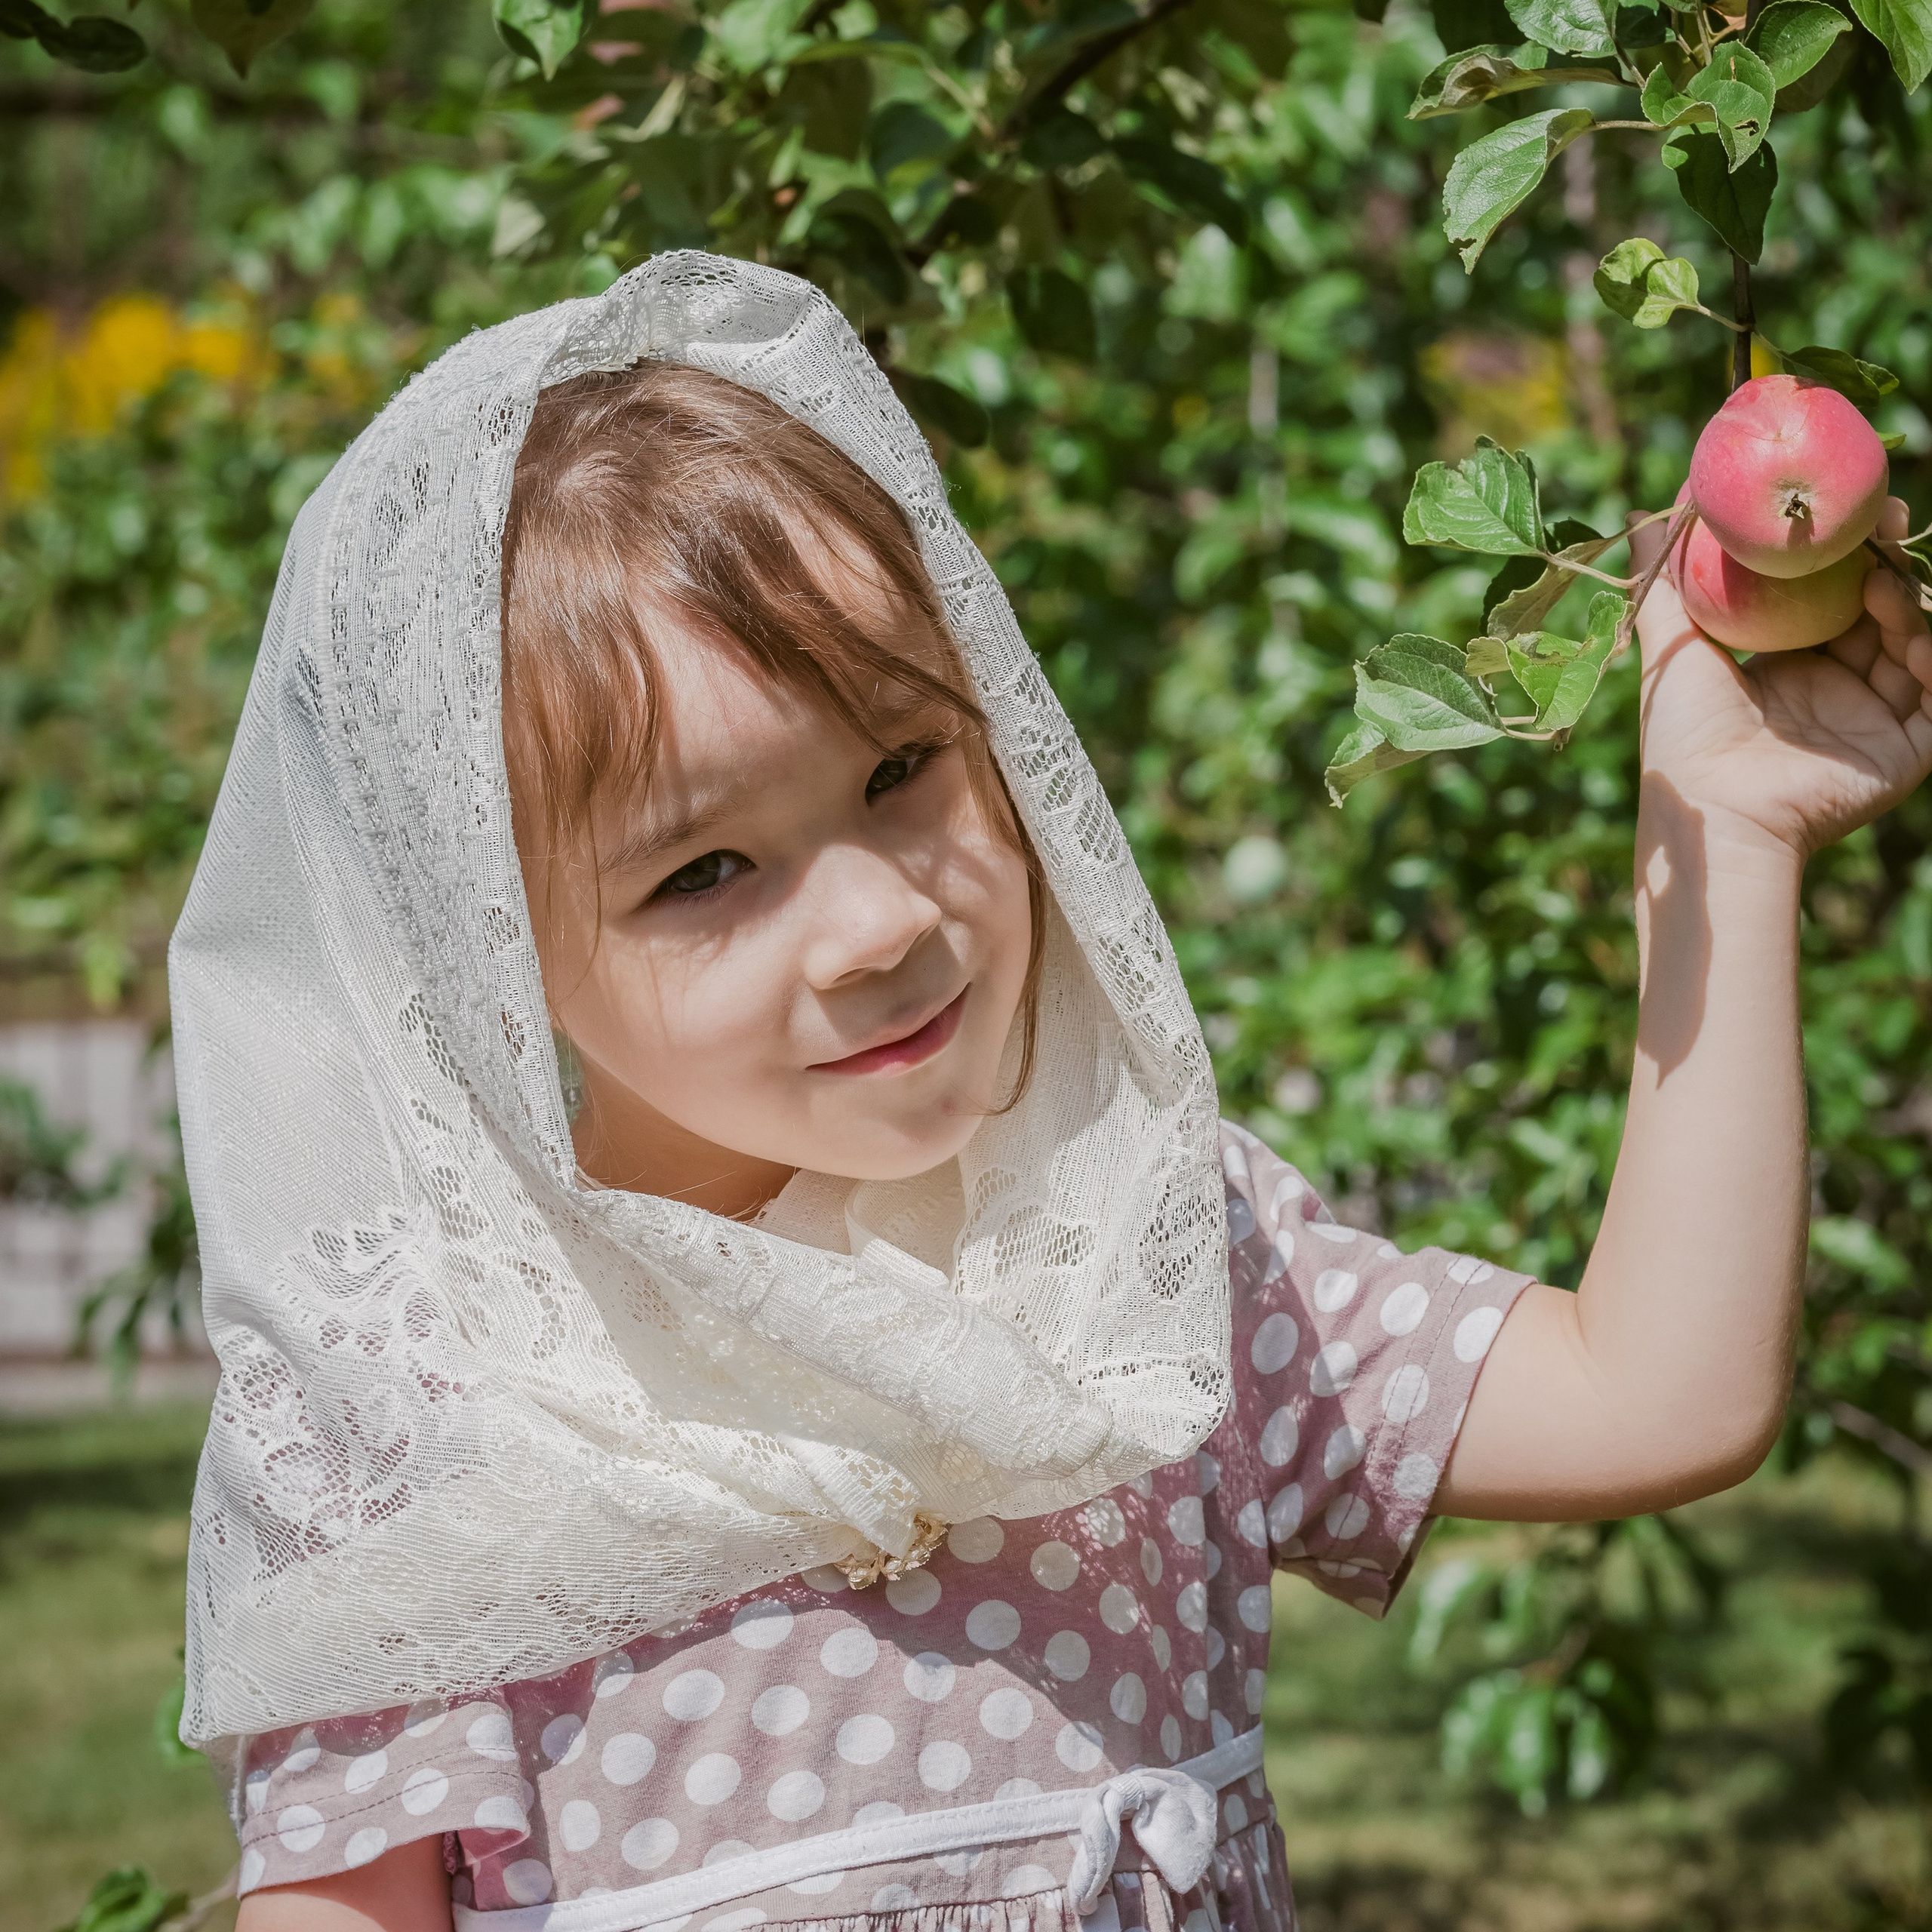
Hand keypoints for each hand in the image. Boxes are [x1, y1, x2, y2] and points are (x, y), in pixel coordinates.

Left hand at [1628, 497, 1931, 862]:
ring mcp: (1872, 721)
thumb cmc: (1683, 735)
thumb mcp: (1671, 645)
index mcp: (1787, 668)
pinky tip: (1916, 639)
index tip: (1854, 510)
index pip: (1835, 599)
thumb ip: (1664, 578)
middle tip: (1888, 522)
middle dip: (1890, 568)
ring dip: (1908, 609)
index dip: (1849, 555)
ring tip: (1880, 587)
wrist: (1714, 808)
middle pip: (1882, 615)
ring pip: (1916, 648)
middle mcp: (1835, 692)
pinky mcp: (1905, 752)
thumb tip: (1645, 513)